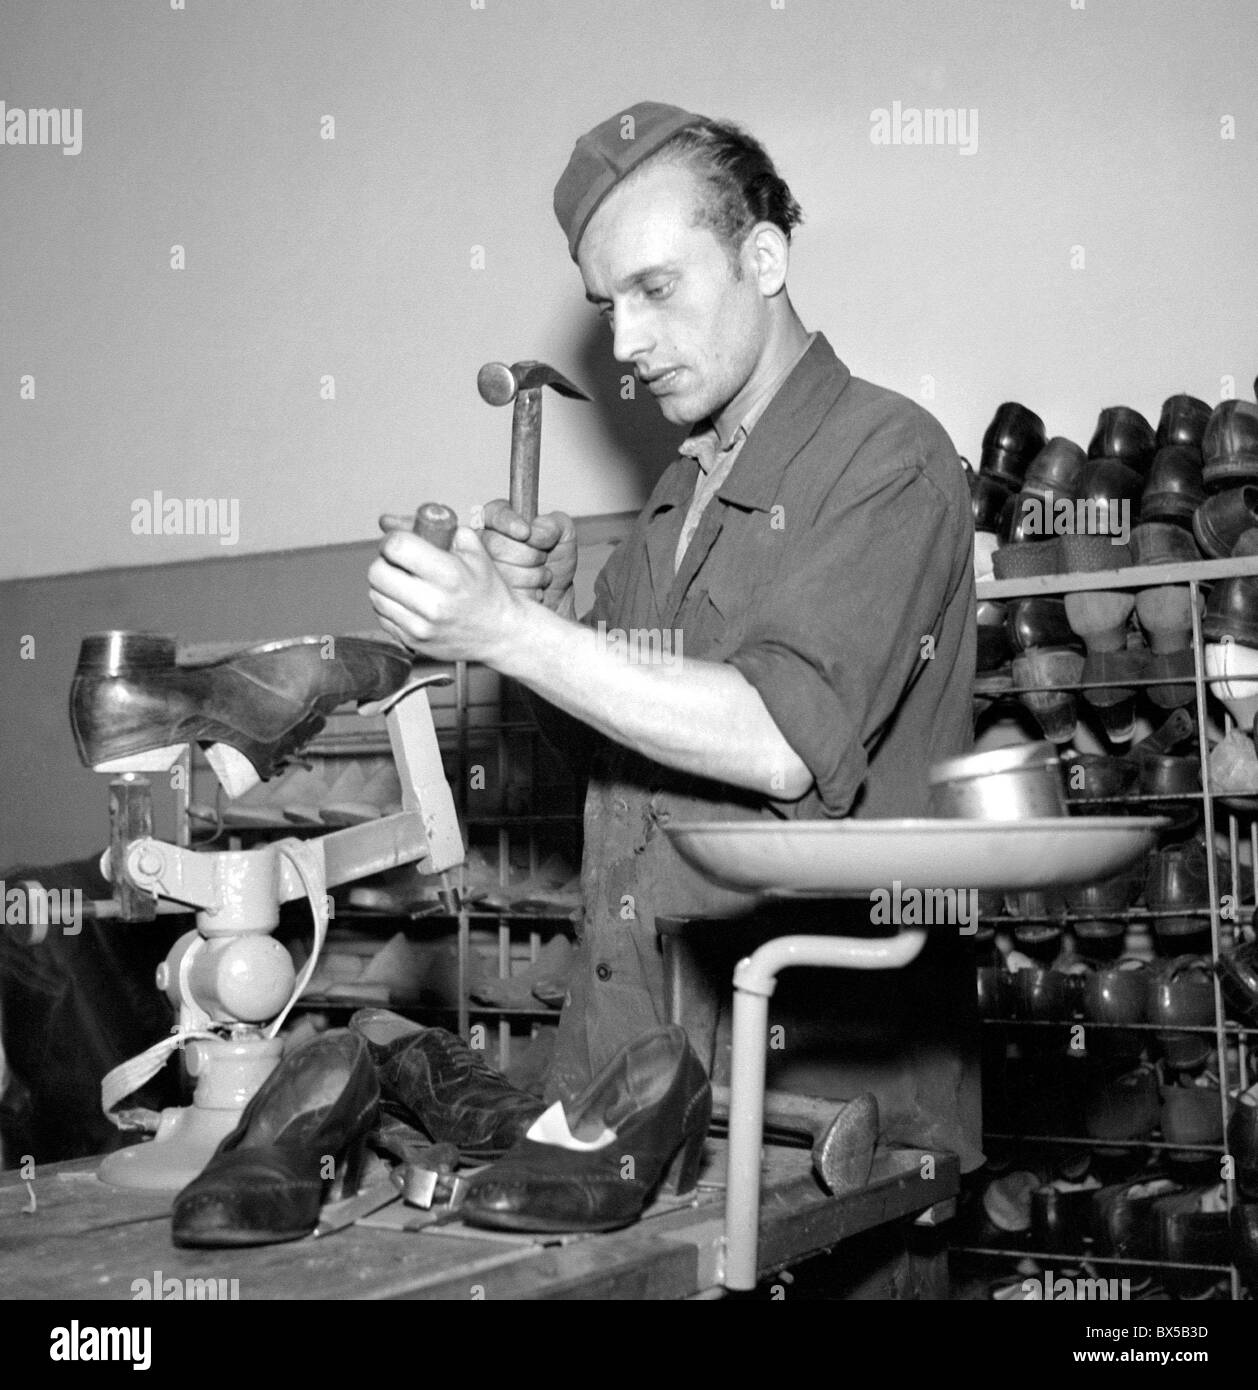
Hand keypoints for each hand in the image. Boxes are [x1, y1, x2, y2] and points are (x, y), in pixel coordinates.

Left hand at [367, 524, 522, 664]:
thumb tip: (392, 521)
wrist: (502, 634)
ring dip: (385, 586)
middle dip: (385, 562)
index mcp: (450, 574)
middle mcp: (433, 603)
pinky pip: (382, 616)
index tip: (400, 542)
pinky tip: (409, 604)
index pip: (397, 547)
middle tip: (399, 564)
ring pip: (375, 595)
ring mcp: (421, 626)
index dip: (392, 540)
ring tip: (406, 584)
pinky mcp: (413, 642)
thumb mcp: (475, 551)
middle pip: (377, 572)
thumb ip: (439, 529)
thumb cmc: (488, 590)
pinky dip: (390, 607)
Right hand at [478, 500, 577, 611]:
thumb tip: (534, 530)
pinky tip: (533, 591)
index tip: (526, 532)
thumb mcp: (564, 535)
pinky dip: (527, 591)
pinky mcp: (488, 593)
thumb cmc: (556, 562)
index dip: (507, 522)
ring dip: (531, 576)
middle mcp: (484, 542)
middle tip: (542, 559)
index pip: (494, 512)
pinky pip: (504, 591)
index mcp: (499, 521)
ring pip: (502, 569)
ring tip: (539, 577)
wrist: (556, 597)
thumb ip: (553, 524)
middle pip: (497, 544)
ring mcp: (483, 569)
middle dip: (529, 555)